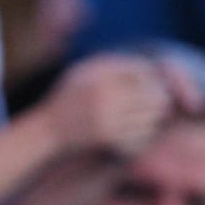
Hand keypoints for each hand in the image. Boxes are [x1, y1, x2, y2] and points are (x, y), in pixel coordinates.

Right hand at [38, 53, 196, 158]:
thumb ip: (113, 65)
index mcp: (99, 76)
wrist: (46, 131)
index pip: (143, 72)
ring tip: (144, 115)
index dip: (151, 78)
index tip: (148, 84)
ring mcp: (107, 119)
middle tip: (155, 101)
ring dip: (153, 116)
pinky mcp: (109, 139)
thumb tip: (152, 67)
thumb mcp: (84, 72)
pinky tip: (135, 131)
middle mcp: (104, 96)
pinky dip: (144, 134)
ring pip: (151, 116)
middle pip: (152, 94)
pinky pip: (143, 134)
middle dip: (158, 97)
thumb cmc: (68, 98)